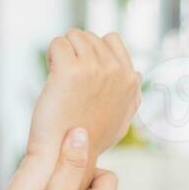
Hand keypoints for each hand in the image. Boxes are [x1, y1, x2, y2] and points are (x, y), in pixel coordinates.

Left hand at [26, 30, 140, 182]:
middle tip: (69, 79)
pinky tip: (52, 76)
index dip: (94, 51)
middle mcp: (115, 70)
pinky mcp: (70, 70)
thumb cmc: (90, 137)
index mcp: (129, 79)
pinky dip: (52, 56)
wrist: (65, 153)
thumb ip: (131, 94)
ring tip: (60, 78)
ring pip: (72, 36)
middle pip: (89, 36)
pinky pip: (58, 43)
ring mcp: (93, 68)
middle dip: (76, 51)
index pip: (112, 39)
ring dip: (63, 52)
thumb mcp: (122, 116)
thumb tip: (137, 73)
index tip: (84, 71)